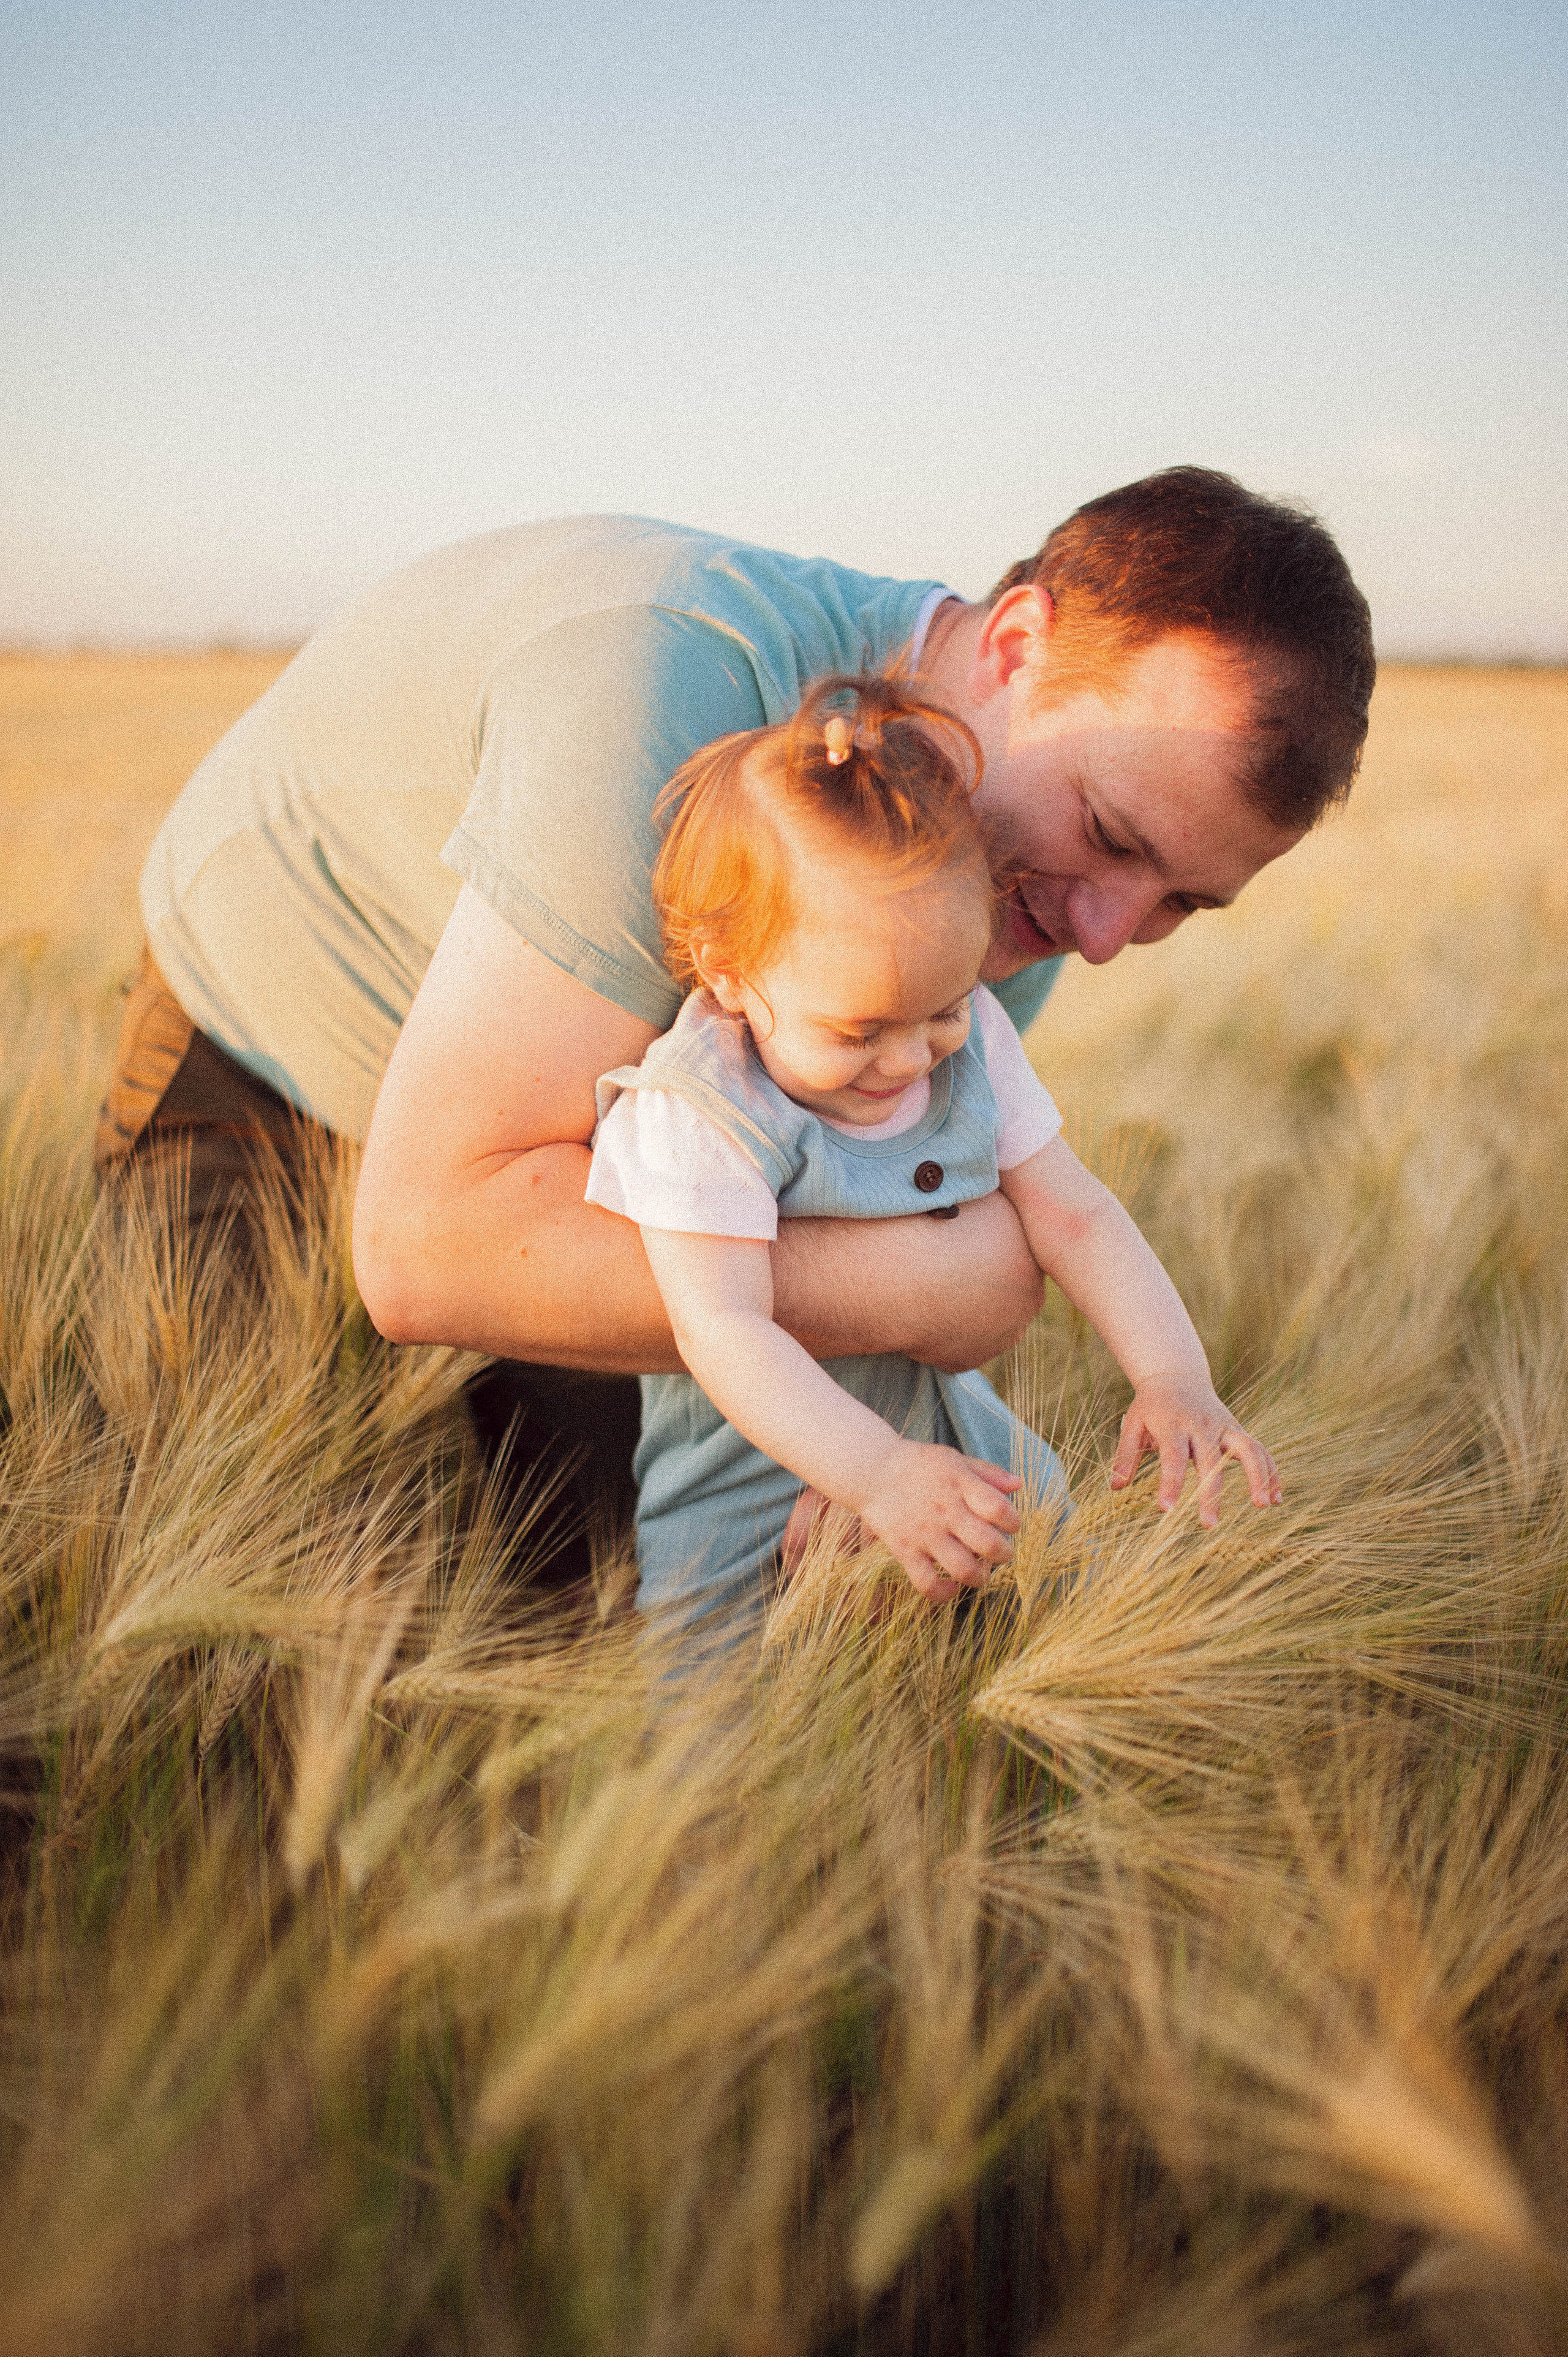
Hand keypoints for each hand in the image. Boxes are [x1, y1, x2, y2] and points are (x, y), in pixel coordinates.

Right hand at [856, 1444, 1022, 1600]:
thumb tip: (1018, 1485)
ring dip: (980, 1577)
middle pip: (988, 1545)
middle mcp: (945, 1511)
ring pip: (963, 1569)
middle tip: (1000, 1553)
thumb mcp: (954, 1459)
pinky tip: (951, 1586)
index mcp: (960, 1485)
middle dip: (1004, 1555)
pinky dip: (944, 1593)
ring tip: (979, 1571)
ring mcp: (924, 1533)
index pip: (1000, 1509)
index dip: (1013, 1522)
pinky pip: (927, 1583)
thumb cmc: (919, 1465)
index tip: (1010, 1526)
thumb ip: (988, 1472)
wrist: (872, 1469)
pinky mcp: (904, 1550)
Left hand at [1109, 1372, 1281, 1527]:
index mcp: (1173, 1424)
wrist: (1176, 1375)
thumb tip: (1116, 1488)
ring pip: (1248, 1449)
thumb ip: (1125, 1456)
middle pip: (1210, 1461)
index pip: (1173, 1457)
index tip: (1165, 1509)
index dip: (1170, 1483)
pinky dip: (1270, 1471)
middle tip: (1208, 1525)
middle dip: (1211, 1493)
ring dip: (1258, 1476)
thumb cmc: (1151, 1406)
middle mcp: (1202, 1425)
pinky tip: (1276, 1497)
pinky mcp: (1237, 1429)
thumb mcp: (1133, 1424)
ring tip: (1263, 1505)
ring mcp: (1223, 1426)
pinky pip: (1259, 1449)